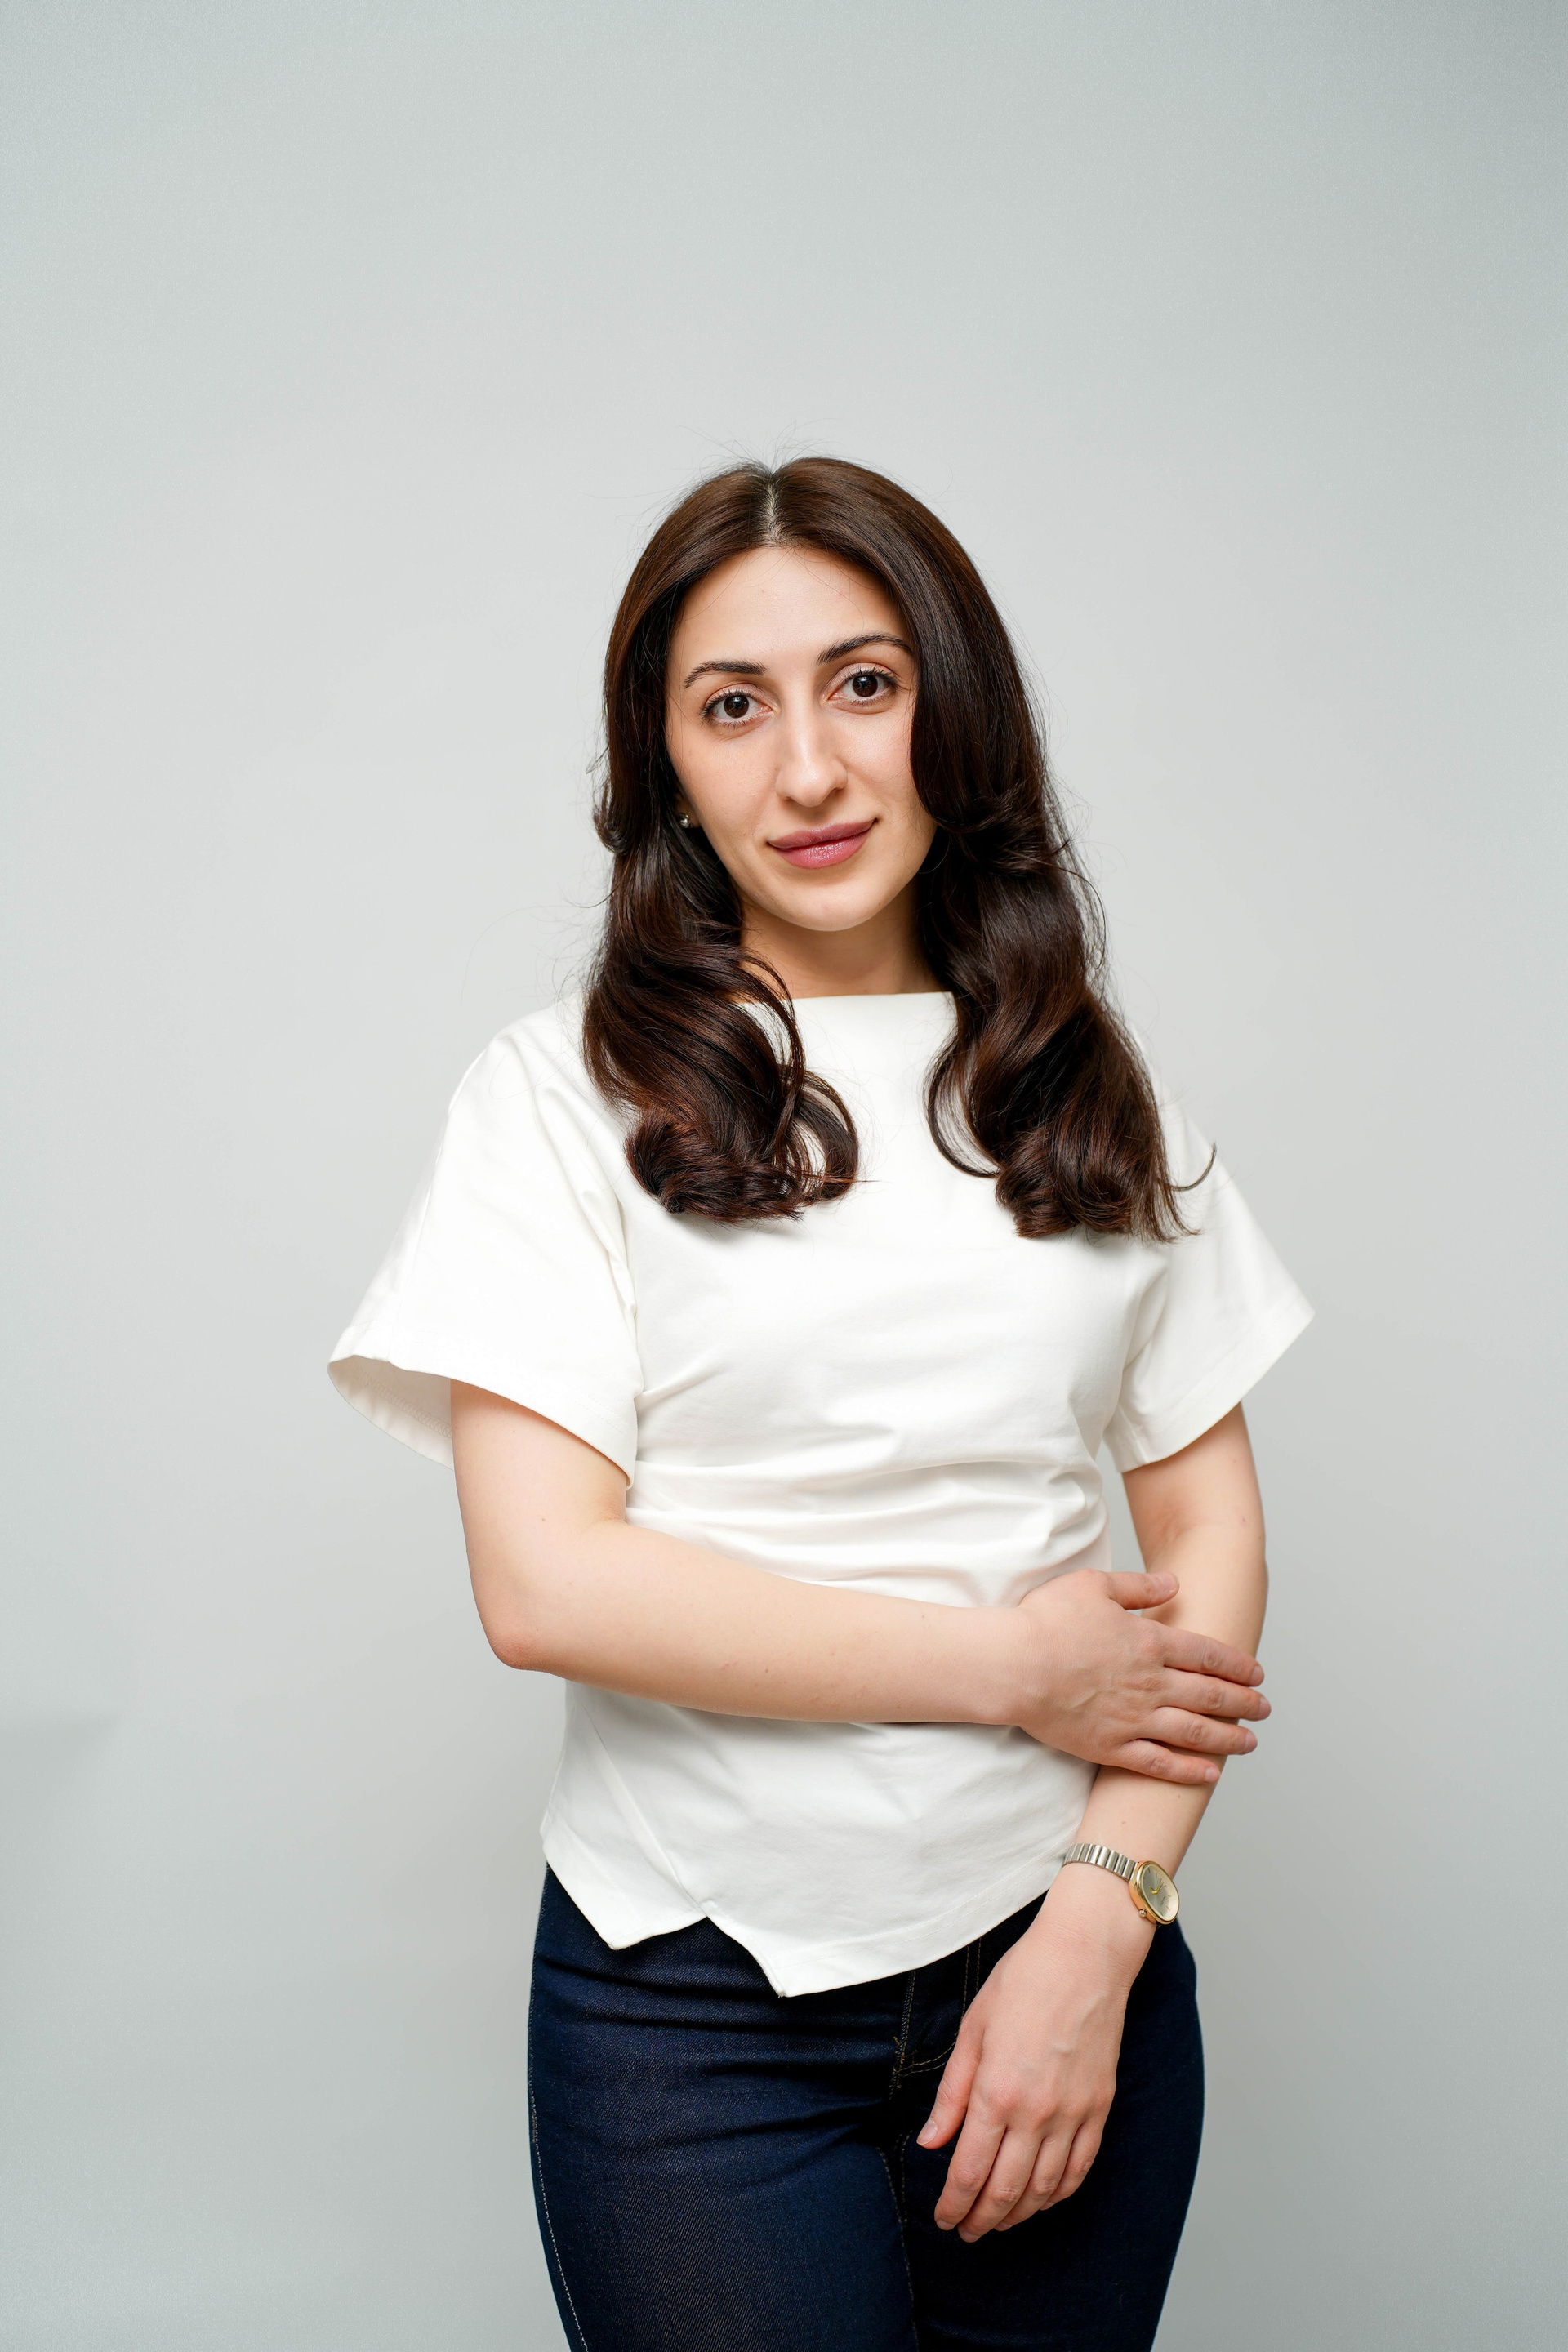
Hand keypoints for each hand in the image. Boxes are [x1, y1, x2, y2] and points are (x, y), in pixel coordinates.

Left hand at [919, 1864, 1150, 2238]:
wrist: (1084, 1956)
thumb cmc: (1023, 1982)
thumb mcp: (972, 2030)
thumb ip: (952, 2094)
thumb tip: (931, 2142)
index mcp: (997, 2091)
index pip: (969, 2171)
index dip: (953, 2204)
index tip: (943, 2218)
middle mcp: (1036, 2112)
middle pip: (1005, 2191)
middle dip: (980, 2219)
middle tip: (965, 2232)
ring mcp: (1073, 2114)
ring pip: (1044, 2189)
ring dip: (1017, 2215)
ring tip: (997, 2222)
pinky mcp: (1099, 2108)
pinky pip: (1079, 2169)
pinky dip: (1058, 2195)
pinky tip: (1041, 2199)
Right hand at [1009, 1566, 1267, 1783]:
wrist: (1014, 1665)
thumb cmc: (1046, 1621)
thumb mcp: (1094, 1585)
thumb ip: (1138, 1586)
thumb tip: (1174, 1582)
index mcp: (1150, 1642)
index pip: (1207, 1655)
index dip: (1237, 1665)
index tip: (1257, 1674)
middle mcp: (1151, 1683)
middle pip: (1210, 1695)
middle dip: (1243, 1703)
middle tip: (1264, 1709)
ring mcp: (1134, 1718)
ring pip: (1194, 1732)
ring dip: (1228, 1738)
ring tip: (1250, 1743)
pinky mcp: (1111, 1747)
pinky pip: (1160, 1764)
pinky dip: (1189, 1771)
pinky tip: (1210, 1775)